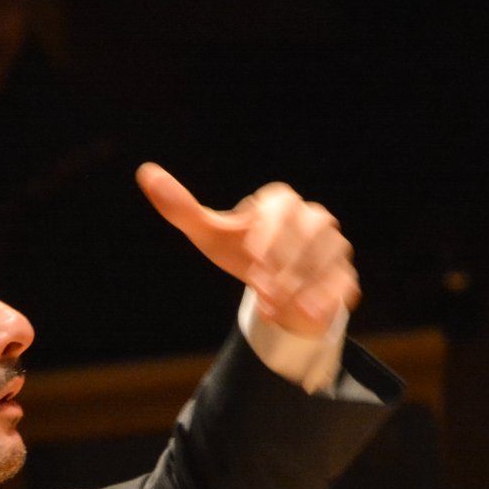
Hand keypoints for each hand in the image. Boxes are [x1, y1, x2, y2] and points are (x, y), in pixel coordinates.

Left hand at [137, 164, 358, 337]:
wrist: (275, 289)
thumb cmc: (241, 254)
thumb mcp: (209, 235)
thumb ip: (180, 208)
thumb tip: (145, 172)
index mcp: (280, 202)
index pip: (281, 207)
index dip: (270, 233)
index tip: (252, 258)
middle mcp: (313, 218)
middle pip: (310, 232)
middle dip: (285, 263)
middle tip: (262, 289)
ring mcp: (333, 245)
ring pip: (329, 257)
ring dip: (301, 284)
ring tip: (275, 307)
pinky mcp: (343, 274)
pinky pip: (343, 281)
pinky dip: (325, 298)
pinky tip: (305, 315)